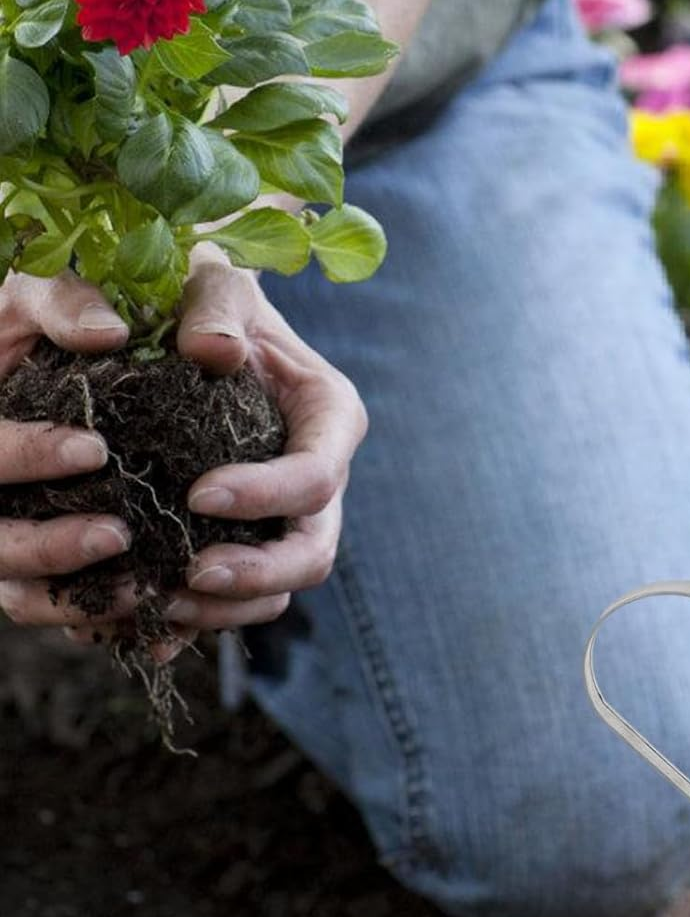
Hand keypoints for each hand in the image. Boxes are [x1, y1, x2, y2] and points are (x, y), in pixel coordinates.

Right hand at [0, 273, 138, 633]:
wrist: (78, 347)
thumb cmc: (52, 311)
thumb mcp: (44, 291)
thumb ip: (66, 301)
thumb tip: (108, 335)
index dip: (26, 454)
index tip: (96, 449)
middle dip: (45, 546)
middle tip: (118, 534)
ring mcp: (6, 531)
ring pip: (16, 591)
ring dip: (72, 596)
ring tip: (141, 585)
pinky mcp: (42, 565)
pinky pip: (58, 608)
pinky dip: (97, 619)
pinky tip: (154, 619)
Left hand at [146, 249, 367, 654]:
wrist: (194, 328)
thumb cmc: (210, 299)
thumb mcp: (216, 287)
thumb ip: (216, 310)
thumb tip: (214, 352)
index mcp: (329, 416)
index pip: (318, 474)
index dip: (268, 494)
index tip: (198, 493)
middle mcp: (317, 477)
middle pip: (313, 552)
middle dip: (256, 574)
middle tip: (188, 573)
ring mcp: (283, 518)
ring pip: (275, 591)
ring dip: (219, 610)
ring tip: (152, 604)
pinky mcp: (244, 542)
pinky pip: (228, 602)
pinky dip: (185, 623)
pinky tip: (133, 630)